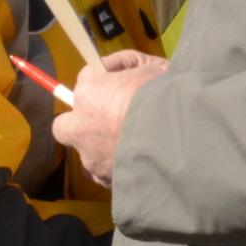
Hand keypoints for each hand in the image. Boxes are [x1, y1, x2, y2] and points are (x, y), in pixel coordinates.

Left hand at [52, 50, 167, 186]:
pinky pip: (102, 175)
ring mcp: (91, 158)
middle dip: (80, 122)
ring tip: (127, 145)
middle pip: (65, 125)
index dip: (99, 82)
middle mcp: (80, 128)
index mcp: (88, 94)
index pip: (83, 80)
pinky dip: (114, 169)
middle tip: (106, 119)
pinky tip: (134, 162)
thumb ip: (124, 64)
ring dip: (99, 148)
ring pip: (85, 153)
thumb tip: (108, 68)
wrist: (180, 137)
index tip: (114, 83)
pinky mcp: (105, 180)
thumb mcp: (148, 65)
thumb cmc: (165, 96)